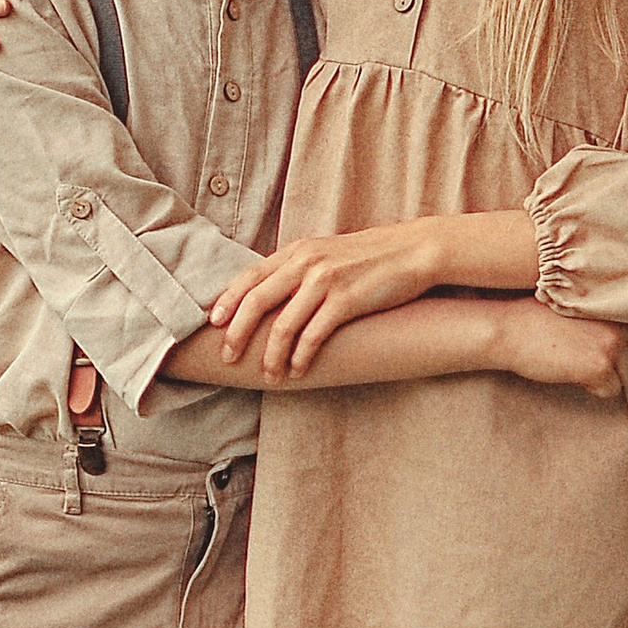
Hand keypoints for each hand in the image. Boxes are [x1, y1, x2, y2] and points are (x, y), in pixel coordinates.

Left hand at [207, 220, 456, 375]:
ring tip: (270, 376)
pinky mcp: (347, 300)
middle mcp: (306, 263)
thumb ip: (299, 270)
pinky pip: (313, 335)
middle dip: (237, 333)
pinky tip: (299, 370)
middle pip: (256, 301)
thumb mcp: (327, 254)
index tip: (213, 324)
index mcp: (297, 251)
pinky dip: (302, 357)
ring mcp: (326, 281)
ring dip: (272, 356)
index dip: (228, 301)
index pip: (250, 277)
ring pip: (283, 325)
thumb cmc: (370, 258)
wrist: (414, 251)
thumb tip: (271, 295)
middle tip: (228, 357)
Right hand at [495, 306, 627, 400]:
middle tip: (601, 361)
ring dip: (610, 377)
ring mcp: (614, 343)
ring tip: (581, 361)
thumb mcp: (585, 307)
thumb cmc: (541, 318)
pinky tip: (573, 371)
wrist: (510, 329)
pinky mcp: (600, 366)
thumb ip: (617, 318)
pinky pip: (612, 390)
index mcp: (622, 303)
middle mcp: (624, 321)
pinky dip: (594, 388)